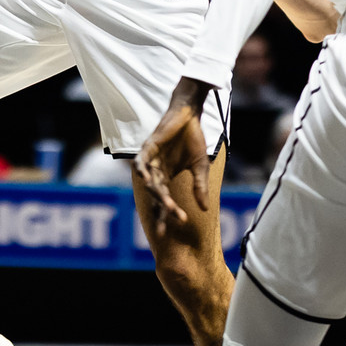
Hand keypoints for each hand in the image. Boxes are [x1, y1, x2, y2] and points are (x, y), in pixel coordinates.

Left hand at [135, 98, 211, 239]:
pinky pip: (141, 161)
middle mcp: (155, 172)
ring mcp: (150, 160)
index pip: (164, 200)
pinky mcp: (148, 147)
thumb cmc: (192, 140)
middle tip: (169, 224)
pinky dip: (142, 170)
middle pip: (156, 195)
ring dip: (158, 194)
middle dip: (163, 210)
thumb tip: (204, 209)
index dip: (166, 215)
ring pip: (150, 182)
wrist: (189, 116)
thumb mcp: (199, 167)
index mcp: (166, 178)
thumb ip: (200, 187)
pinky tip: (147, 180)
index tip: (173, 229)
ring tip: (167, 206)